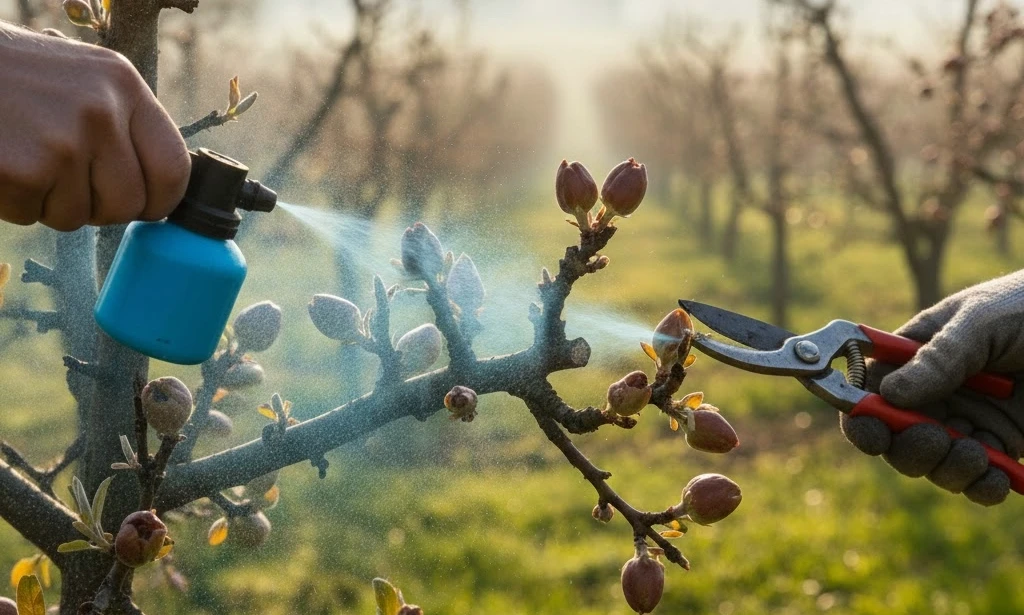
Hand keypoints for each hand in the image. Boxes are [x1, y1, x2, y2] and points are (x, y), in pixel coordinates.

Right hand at [0, 23, 189, 230]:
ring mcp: (63, 142)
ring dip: (51, 203)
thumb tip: (159, 185)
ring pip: (80, 216)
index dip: (160, 199)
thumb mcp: (82, 79)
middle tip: (65, 181)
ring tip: (27, 159)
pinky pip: (34, 216)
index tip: (144, 205)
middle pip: (129, 203)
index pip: (174, 166)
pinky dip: (15, 203)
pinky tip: (3, 165)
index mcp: (123, 85)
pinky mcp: (24, 171)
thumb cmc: (12, 77)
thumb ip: (123, 124)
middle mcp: (101, 111)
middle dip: (99, 207)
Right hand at [840, 269, 1023, 505]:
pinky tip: (995, 477)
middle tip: (935, 440)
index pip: (870, 389)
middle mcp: (936, 392)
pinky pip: (977, 478)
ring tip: (976, 454)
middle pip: (894, 435)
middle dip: (907, 447)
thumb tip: (890, 394)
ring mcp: (969, 420)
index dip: (859, 414)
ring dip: (945, 468)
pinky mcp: (1002, 445)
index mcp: (915, 355)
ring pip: (933, 463)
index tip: (869, 431)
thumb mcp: (982, 321)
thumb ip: (939, 356)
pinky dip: (981, 485)